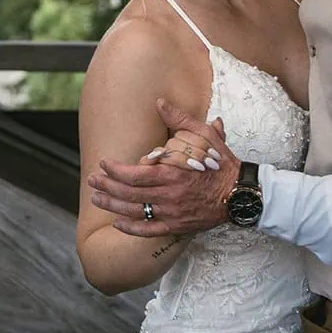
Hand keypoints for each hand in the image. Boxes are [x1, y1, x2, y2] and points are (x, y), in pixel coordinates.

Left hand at [90, 99, 239, 236]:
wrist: (240, 193)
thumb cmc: (221, 163)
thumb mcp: (204, 136)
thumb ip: (179, 120)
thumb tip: (160, 102)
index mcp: (173, 173)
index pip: (135, 174)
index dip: (115, 171)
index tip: (103, 165)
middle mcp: (169, 195)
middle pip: (129, 193)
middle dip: (107, 187)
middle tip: (91, 181)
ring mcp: (172, 213)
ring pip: (135, 212)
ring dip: (113, 205)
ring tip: (97, 199)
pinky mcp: (177, 226)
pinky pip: (149, 230)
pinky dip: (131, 228)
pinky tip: (118, 222)